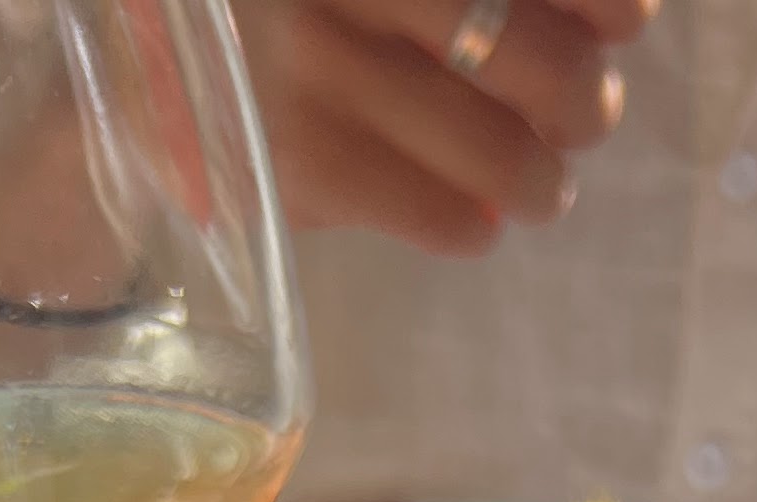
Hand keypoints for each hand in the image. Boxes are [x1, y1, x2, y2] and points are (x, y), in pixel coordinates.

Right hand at [236, 0, 652, 256]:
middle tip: (583, 118)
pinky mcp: (298, 160)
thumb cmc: (279, 13)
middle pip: (537, 59)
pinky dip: (474, 224)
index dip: (607, 1)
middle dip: (584, 102)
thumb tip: (620, 22)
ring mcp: (318, 64)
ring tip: (540, 187)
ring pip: (501, 153)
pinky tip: (471, 218)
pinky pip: (440, 215)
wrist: (129, 65)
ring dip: (541, 183)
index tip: (626, 22)